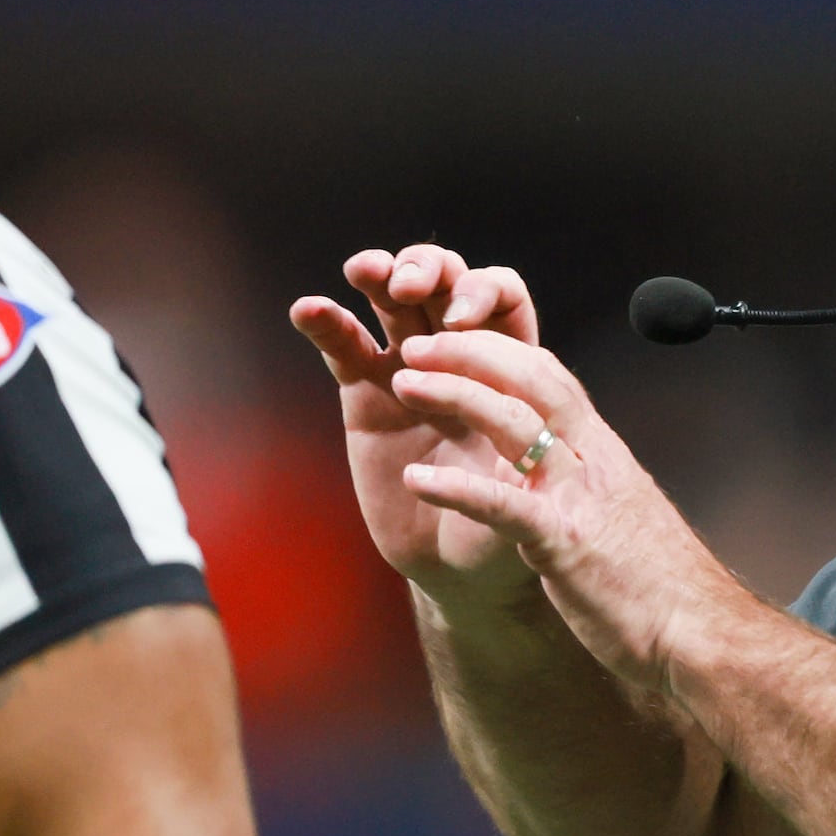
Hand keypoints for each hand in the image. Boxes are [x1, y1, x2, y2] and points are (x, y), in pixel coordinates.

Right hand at [291, 245, 547, 613]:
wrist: (458, 566)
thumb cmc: (508, 520)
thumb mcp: (527, 476)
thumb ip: (519, 440)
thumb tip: (515, 412)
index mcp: (510, 361)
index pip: (501, 297)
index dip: (482, 294)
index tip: (462, 321)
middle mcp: (461, 354)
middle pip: (444, 281)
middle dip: (427, 270)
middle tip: (409, 289)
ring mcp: (409, 367)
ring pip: (390, 300)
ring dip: (378, 273)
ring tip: (365, 270)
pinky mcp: (364, 392)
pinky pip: (343, 345)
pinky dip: (324, 322)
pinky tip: (308, 309)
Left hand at [382, 325, 749, 690]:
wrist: (704, 636)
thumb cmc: (664, 589)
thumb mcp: (621, 520)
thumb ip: (590, 493)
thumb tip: (565, 485)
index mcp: (603, 456)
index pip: (551, 380)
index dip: (500, 352)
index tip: (455, 340)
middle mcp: (594, 464)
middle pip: (532, 380)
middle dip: (470, 353)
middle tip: (418, 345)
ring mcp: (580, 500)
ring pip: (516, 424)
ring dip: (455, 395)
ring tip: (404, 383)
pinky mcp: (566, 546)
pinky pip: (504, 506)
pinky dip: (457, 487)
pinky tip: (416, 479)